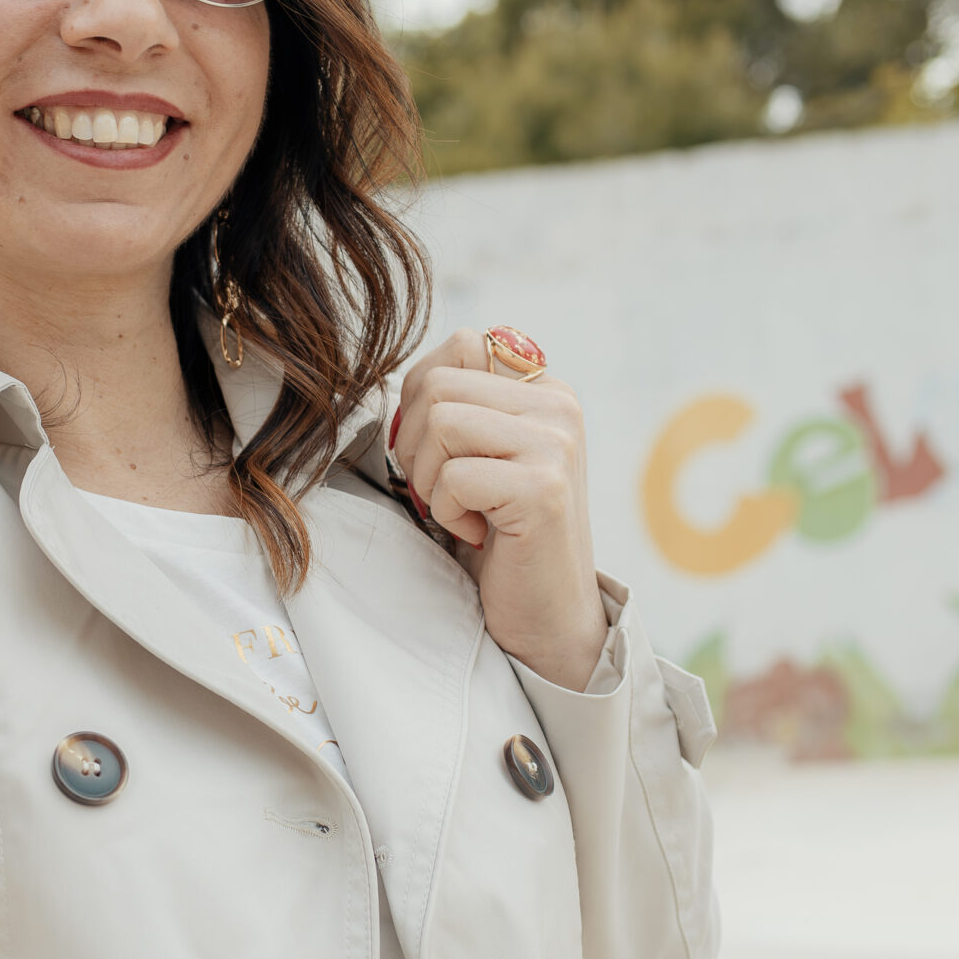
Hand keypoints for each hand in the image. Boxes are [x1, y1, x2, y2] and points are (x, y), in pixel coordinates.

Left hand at [391, 330, 609, 690]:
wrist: (545, 614)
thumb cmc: (499, 535)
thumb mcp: (480, 455)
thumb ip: (459, 406)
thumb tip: (400, 382)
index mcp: (545, 389)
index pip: (461, 344)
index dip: (421, 396)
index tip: (435, 451)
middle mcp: (559, 406)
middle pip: (438, 385)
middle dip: (416, 445)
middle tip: (442, 491)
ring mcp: (556, 445)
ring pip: (440, 423)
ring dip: (430, 479)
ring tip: (463, 510)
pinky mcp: (543, 489)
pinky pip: (453, 477)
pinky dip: (447, 513)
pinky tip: (479, 533)